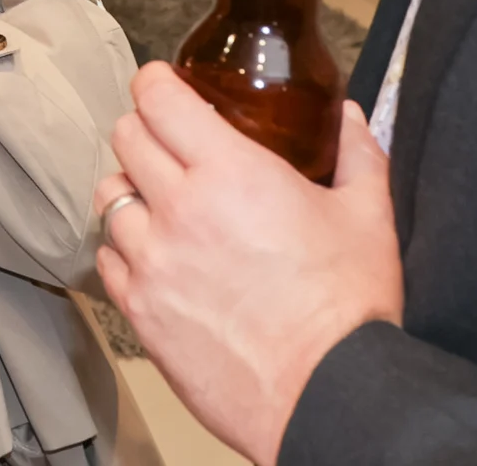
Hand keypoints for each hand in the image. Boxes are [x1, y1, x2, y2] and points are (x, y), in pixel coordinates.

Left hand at [94, 63, 401, 465]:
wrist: (326, 394)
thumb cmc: (347, 309)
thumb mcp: (368, 217)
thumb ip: (358, 155)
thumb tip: (350, 118)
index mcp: (229, 172)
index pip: (157, 99)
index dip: (155, 82)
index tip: (163, 85)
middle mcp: (179, 207)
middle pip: (125, 138)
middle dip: (143, 130)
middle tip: (167, 143)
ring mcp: (153, 260)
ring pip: (108, 198)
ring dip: (130, 192)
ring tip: (160, 204)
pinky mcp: (140, 309)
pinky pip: (108, 260)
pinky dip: (123, 250)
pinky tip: (155, 257)